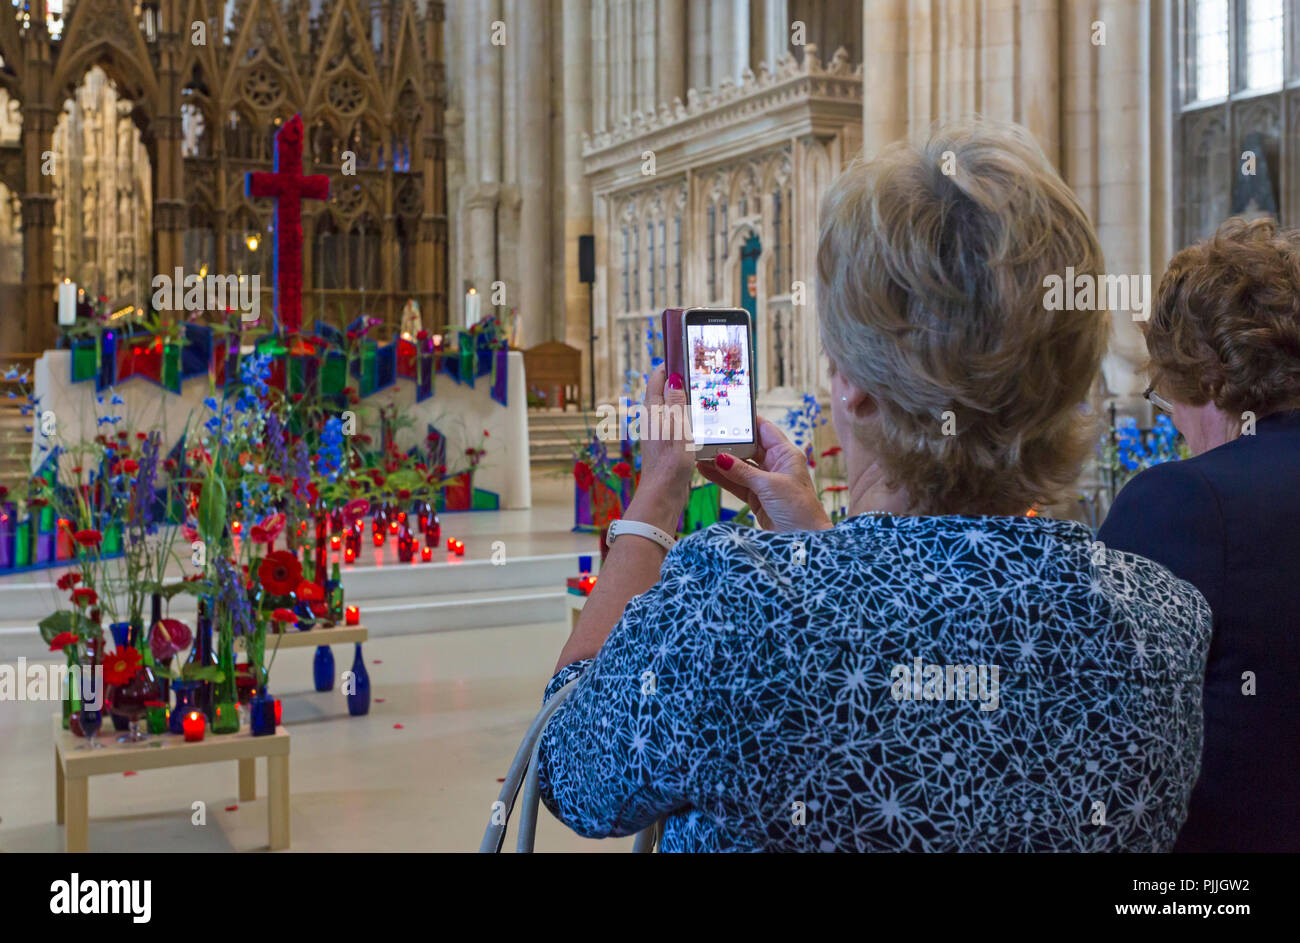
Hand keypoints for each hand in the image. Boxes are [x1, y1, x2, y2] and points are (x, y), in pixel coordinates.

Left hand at [624, 365, 694, 532]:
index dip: (667, 365)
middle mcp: (654, 421)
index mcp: (654, 413)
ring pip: (671, 407)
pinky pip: (677, 422)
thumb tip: (672, 377)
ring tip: (703, 390)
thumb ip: (676, 403)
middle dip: (677, 379)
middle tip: (697, 369)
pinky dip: (688, 415)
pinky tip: (701, 419)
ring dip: (684, 397)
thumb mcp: (677, 430)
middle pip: (664, 392)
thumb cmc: (670, 465)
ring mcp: (660, 433)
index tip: (681, 353)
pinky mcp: (668, 445)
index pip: (656, 380)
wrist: (663, 496)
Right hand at [696, 416, 831, 531]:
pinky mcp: (756, 498)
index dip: (747, 421)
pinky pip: (735, 484)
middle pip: (748, 448)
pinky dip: (721, 478)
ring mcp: (764, 482)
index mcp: (785, 454)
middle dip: (728, 443)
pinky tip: (705, 471)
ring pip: (739, 467)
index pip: (764, 430)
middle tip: (707, 435)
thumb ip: (743, 472)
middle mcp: (775, 465)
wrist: (803, 539)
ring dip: (720, 462)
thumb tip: (720, 458)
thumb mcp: (769, 485)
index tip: (727, 413)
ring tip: (699, 453)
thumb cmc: (798, 508)